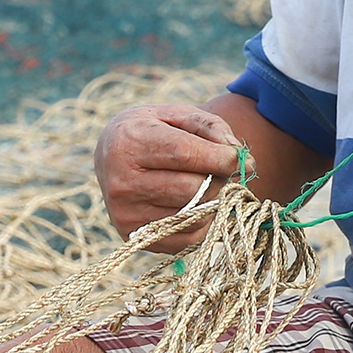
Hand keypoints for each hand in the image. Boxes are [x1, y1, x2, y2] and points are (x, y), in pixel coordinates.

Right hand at [95, 104, 246, 249]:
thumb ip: (211, 128)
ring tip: (203, 184)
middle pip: (192, 189)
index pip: (184, 154)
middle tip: (219, 171)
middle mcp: (122, 181)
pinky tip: (192, 204)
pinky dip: (200, 222)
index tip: (241, 159)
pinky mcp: (133, 236)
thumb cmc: (151, 131)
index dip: (220, 158)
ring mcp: (125, 212)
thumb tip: (243, 160)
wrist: (110, 154)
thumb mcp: (177, 114)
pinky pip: (187, 238)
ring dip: (211, 201)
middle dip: (217, 180)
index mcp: (129, 142)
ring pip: (193, 215)